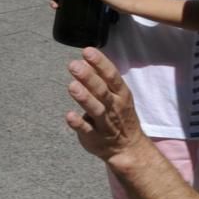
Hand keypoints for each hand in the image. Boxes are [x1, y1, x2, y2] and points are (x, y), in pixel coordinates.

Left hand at [66, 47, 147, 161]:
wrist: (128, 148)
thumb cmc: (119, 115)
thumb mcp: (116, 94)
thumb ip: (100, 77)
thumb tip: (84, 60)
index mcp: (121, 94)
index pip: (112, 75)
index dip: (100, 63)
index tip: (87, 51)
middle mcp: (114, 107)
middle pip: (102, 91)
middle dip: (88, 77)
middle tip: (74, 65)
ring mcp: (105, 124)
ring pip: (96, 110)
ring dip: (84, 98)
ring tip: (72, 86)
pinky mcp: (94, 138)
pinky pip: (87, 130)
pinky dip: (78, 123)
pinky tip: (69, 115)